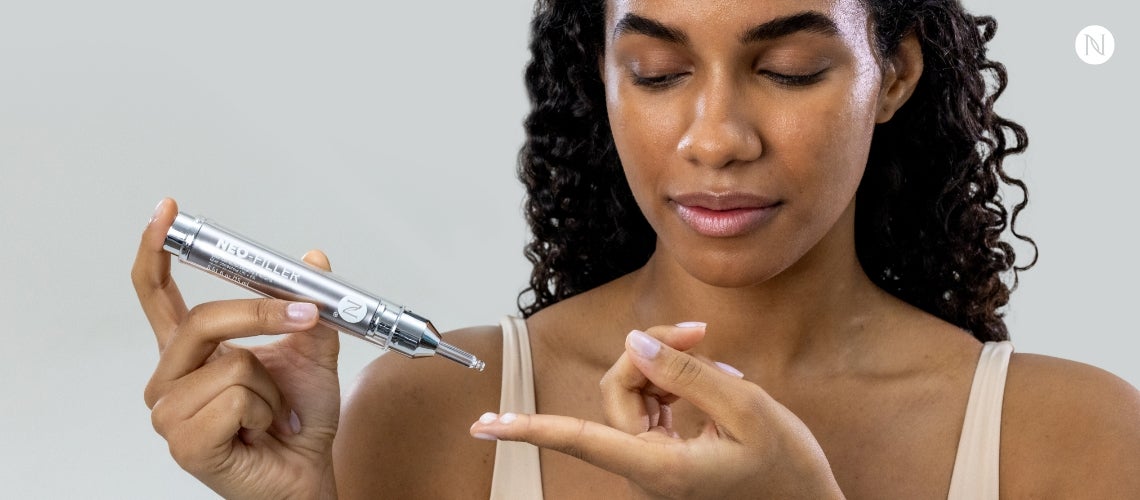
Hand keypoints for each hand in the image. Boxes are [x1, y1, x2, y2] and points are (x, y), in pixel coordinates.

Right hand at [134, 198, 340, 498]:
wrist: (307, 475)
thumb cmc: (299, 421)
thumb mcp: (314, 354)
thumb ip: (308, 308)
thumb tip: (314, 262)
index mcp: (191, 352)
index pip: (158, 294)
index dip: (157, 250)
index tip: (167, 213)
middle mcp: (171, 378)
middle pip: (203, 321)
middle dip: (263, 315)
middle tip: (306, 317)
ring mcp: (171, 412)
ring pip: (232, 364)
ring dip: (271, 388)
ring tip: (271, 412)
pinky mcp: (184, 443)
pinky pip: (234, 401)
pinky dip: (264, 413)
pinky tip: (259, 432)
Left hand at [469, 324, 843, 498]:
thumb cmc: (788, 473)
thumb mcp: (749, 410)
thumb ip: (689, 374)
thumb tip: (636, 344)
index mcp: (661, 468)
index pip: (582, 440)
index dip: (530, 428)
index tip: (485, 425)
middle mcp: (648, 469)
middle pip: (617, 393)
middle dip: (649, 353)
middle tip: (699, 332)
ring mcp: (656, 465)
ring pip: (633, 398)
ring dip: (666, 368)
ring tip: (712, 355)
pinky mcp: (667, 458)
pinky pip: (653, 409)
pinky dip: (676, 386)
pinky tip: (712, 381)